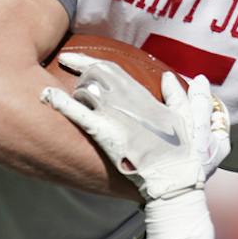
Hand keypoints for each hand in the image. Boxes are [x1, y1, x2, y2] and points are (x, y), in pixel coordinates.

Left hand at [41, 56, 230, 199]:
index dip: (92, 61)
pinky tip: (46, 95)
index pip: (113, 70)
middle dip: (78, 64)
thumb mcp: (191, 121)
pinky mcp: (105, 133)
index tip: (77, 58)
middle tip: (64, 59)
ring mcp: (115, 115)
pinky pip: (77, 113)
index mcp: (143, 96)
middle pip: (96, 72)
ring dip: (73, 88)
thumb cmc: (184, 154)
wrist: (173, 179)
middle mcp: (127, 100)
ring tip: (59, 89)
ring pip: (85, 89)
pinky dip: (60, 102)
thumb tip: (176, 77)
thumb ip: (182, 97)